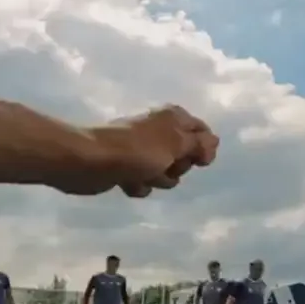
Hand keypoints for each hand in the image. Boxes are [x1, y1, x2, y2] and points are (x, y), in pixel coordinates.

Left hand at [84, 105, 219, 197]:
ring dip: (158, 179)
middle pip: (186, 156)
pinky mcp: (127, 167)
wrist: (90, 161)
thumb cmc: (138, 150)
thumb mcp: (177, 144)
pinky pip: (146, 182)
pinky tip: (128, 182)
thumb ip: (200, 144)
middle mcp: (160, 131)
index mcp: (173, 118)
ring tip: (143, 174)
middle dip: (178, 167)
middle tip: (166, 165)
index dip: (204, 149)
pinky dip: (139, 185)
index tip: (199, 161)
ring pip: (167, 172)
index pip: (203, 132)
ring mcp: (142, 150)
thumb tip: (214, 142)